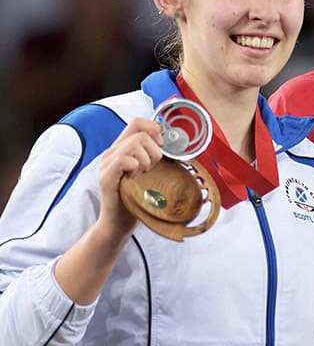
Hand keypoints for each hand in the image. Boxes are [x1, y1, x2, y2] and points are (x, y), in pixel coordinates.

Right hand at [98, 118, 163, 236]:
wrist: (118, 224)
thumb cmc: (136, 199)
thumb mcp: (149, 173)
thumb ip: (154, 157)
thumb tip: (175, 146)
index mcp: (122, 149)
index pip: (137, 122)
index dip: (154, 128)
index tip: (162, 146)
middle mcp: (111, 153)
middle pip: (139, 133)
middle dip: (154, 149)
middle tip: (153, 167)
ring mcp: (106, 165)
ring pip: (133, 144)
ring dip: (147, 159)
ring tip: (144, 174)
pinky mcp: (106, 177)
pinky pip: (123, 160)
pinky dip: (136, 167)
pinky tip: (135, 179)